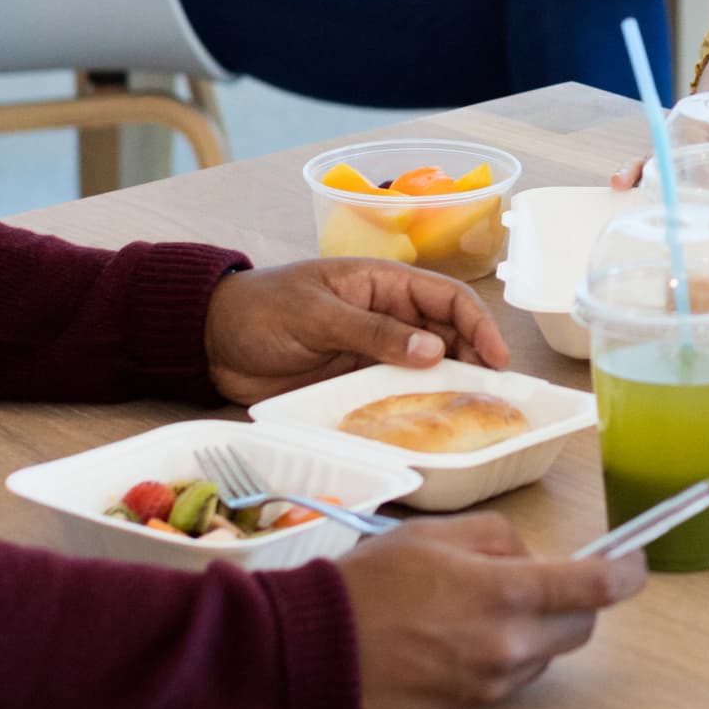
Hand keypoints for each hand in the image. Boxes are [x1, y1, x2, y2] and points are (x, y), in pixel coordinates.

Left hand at [204, 259, 509, 406]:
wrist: (210, 341)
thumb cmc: (260, 309)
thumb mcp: (316, 314)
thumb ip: (373, 330)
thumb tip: (432, 348)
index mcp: (382, 283)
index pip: (447, 297)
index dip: (479, 324)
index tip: (497, 359)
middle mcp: (388, 315)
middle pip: (447, 335)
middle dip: (474, 361)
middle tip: (495, 397)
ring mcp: (374, 351)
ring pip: (428, 368)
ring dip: (450, 387)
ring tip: (473, 414)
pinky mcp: (356, 381)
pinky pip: (397, 393)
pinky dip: (417, 407)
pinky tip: (431, 425)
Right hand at [334, 514, 645, 708]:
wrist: (310, 656)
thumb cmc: (366, 586)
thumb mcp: (433, 535)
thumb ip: (499, 539)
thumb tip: (532, 558)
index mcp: (506, 594)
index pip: (597, 587)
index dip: (627, 572)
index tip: (635, 563)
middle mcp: (509, 647)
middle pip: (581, 627)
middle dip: (573, 602)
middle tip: (537, 583)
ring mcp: (491, 686)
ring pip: (545, 656)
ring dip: (533, 632)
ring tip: (475, 612)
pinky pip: (511, 680)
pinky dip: (503, 658)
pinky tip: (458, 642)